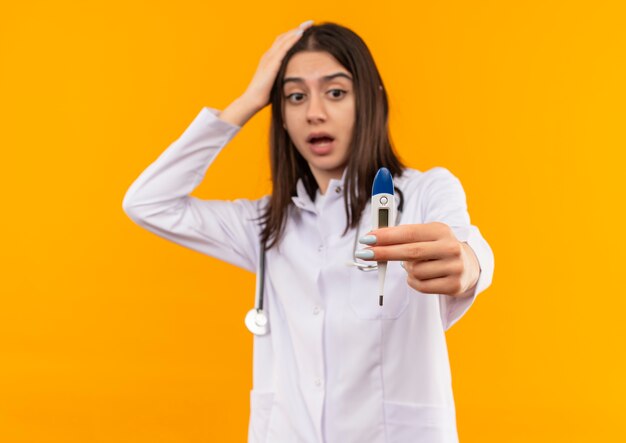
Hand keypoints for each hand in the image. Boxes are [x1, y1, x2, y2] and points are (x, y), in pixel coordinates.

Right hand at [240, 20, 313, 110]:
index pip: (282, 42)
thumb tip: (297, 78)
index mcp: (270, 59)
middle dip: (297, 28)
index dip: (293, 34)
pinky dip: (292, 39)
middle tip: (310, 22)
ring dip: (296, 30)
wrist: (253, 101)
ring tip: (308, 25)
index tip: (306, 30)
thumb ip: (285, 76)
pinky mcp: (271, 64)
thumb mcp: (277, 81)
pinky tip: (300, 34)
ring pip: (284, 39)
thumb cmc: (265, 95)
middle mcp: (268, 55)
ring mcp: (269, 58)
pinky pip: (283, 48)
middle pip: (283, 37)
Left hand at [358, 222, 479, 295]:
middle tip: (363, 253)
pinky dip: (414, 281)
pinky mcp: (453, 285)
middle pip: (410, 252)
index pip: (409, 232)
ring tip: (417, 265)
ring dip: (407, 269)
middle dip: (384, 252)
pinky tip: (422, 275)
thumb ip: (403, 235)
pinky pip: (420, 285)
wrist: (468, 265)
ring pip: (413, 271)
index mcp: (442, 230)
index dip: (386, 236)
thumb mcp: (425, 235)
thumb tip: (373, 237)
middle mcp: (450, 247)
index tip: (368, 238)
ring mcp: (454, 267)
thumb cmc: (437, 247)